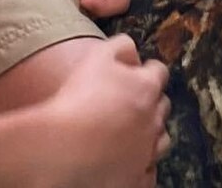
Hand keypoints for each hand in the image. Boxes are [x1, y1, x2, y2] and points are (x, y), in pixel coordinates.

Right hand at [40, 34, 170, 187]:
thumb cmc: (76, 100)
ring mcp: (146, 152)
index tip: (138, 72)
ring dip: (150, 133)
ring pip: (161, 139)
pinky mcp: (136, 180)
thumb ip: (121, 46)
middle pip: (162, 105)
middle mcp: (152, 119)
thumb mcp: (97, 57)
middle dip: (150, 100)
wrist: (58, 149)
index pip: (159, 72)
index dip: (148, 71)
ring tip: (130, 133)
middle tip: (129, 102)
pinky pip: (150, 173)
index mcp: (146, 88)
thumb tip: (133, 51)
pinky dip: (144, 166)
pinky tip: (130, 162)